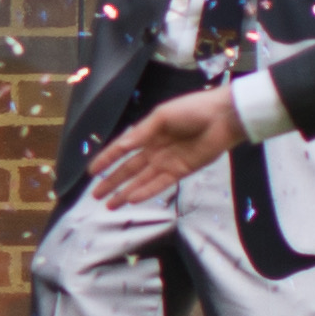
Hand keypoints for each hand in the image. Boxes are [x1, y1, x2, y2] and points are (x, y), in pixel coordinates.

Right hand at [90, 83, 243, 211]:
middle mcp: (155, 149)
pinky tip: (132, 199)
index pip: (122, 149)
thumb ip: (141, 132)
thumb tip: (122, 146)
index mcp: (148, 132)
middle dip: (112, 182)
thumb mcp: (162, 116)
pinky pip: (160, 184)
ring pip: (141, 181)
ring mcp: (167, 162)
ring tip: (110, 205)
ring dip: (125, 193)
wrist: (223, 118)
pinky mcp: (181, 171)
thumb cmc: (192, 110)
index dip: (106, 159)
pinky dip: (146, 192)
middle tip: (96, 196)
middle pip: (128, 169)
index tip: (91, 172)